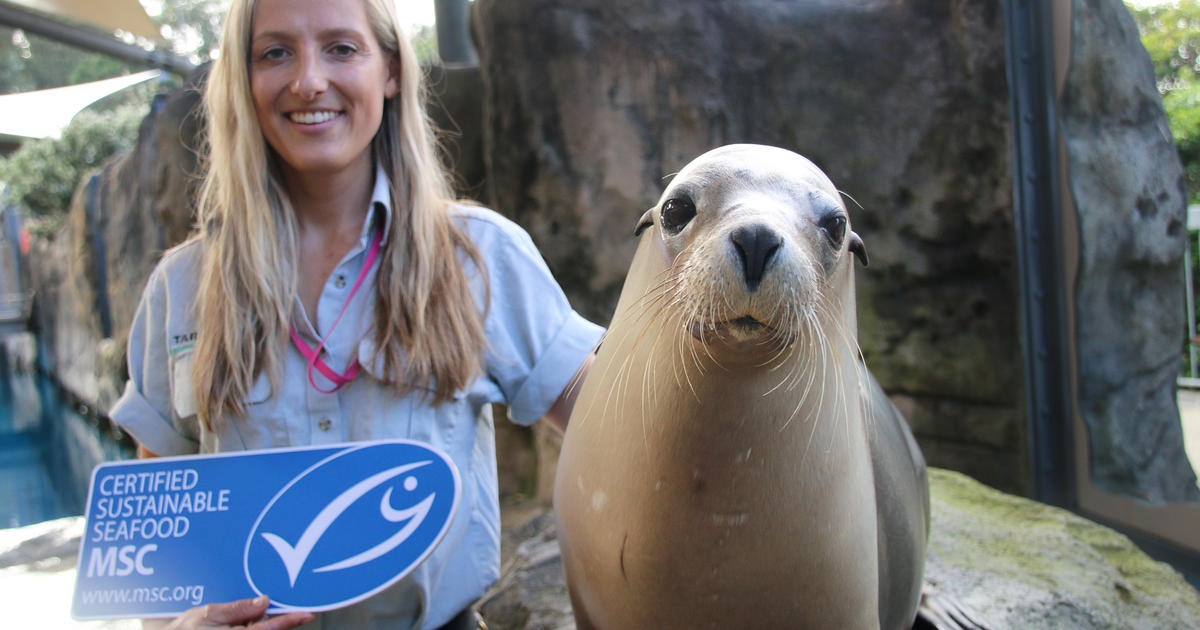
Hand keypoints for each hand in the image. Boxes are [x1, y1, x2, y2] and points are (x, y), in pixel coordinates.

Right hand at [142, 596, 313, 629]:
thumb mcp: (206, 614)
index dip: (290, 620)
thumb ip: (236, 609)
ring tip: (239, 617)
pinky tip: (240, 622)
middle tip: (269, 607)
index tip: (307, 614)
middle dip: (271, 620)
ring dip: (260, 624)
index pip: (269, 628)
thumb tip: (263, 601)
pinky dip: (251, 627)